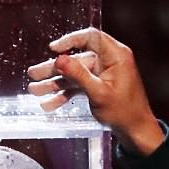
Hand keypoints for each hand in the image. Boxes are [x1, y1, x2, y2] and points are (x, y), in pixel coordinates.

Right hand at [27, 27, 163, 154]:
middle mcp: (108, 61)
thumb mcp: (99, 93)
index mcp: (115, 55)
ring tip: (34, 90)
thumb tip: (59, 59)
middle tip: (33, 73)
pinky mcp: (98, 86)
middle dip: (54, 69)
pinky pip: (78, 86)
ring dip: (55, 83)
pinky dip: (65, 94)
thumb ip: (78, 75)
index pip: (90, 38)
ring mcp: (102, 74)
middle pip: (76, 59)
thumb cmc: (124, 112)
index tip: (53, 49)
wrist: (135, 130)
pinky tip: (48, 104)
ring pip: (73, 75)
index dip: (70, 41)